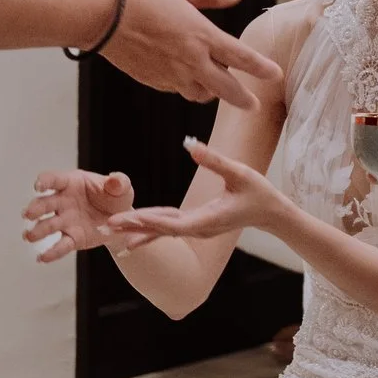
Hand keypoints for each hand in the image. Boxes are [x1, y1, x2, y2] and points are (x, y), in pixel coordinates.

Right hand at [22, 168, 142, 260]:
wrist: (123, 220)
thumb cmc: (116, 197)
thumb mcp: (122, 187)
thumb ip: (119, 182)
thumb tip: (115, 178)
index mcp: (72, 184)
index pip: (54, 180)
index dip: (44, 181)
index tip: (38, 185)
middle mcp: (63, 202)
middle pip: (45, 203)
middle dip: (35, 208)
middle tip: (28, 214)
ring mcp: (65, 221)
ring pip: (47, 225)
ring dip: (37, 230)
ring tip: (29, 236)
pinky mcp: (72, 238)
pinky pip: (60, 245)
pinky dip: (51, 252)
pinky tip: (42, 258)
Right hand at [103, 0, 282, 107]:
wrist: (102, 18)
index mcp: (202, 36)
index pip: (241, 58)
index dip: (261, 68)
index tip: (275, 74)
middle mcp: (191, 60)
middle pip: (226, 90)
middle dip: (243, 99)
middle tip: (254, 105)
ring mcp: (171, 74)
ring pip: (200, 94)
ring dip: (211, 92)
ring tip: (215, 86)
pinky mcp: (154, 81)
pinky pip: (176, 89)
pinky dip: (184, 85)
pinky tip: (183, 75)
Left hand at [105, 139, 293, 242]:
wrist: (272, 213)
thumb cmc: (258, 192)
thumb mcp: (239, 172)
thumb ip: (214, 160)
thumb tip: (189, 143)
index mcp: (207, 220)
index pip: (172, 223)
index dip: (148, 220)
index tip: (126, 219)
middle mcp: (198, 230)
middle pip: (160, 229)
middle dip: (133, 227)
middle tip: (105, 226)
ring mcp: (197, 230)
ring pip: (161, 230)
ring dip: (136, 229)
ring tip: (109, 230)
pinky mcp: (196, 225)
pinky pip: (168, 228)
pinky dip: (149, 228)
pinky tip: (132, 234)